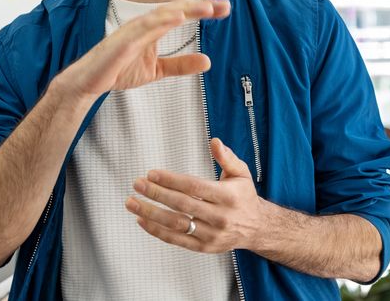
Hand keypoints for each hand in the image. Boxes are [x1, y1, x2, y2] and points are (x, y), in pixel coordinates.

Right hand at [62, 0, 229, 99]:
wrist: (90, 82)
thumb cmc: (119, 69)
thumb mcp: (157, 69)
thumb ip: (181, 65)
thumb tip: (207, 61)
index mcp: (153, 27)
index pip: (182, 13)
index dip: (204, 10)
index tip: (225, 9)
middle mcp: (145, 23)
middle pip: (177, 9)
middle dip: (201, 6)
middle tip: (224, 5)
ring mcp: (134, 30)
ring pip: (164, 14)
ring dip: (187, 9)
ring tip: (207, 7)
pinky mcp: (124, 40)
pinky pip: (145, 27)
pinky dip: (162, 19)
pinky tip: (178, 16)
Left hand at [125, 138, 266, 252]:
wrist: (257, 228)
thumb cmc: (243, 196)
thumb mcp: (241, 173)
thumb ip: (227, 157)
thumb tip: (214, 141)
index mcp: (228, 197)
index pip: (194, 187)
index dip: (171, 180)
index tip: (151, 173)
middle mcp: (220, 217)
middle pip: (181, 205)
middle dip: (156, 194)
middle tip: (137, 184)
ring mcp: (211, 235)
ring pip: (176, 224)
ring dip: (150, 213)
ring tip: (132, 203)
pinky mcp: (204, 247)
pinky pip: (176, 240)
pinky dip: (156, 231)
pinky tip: (142, 220)